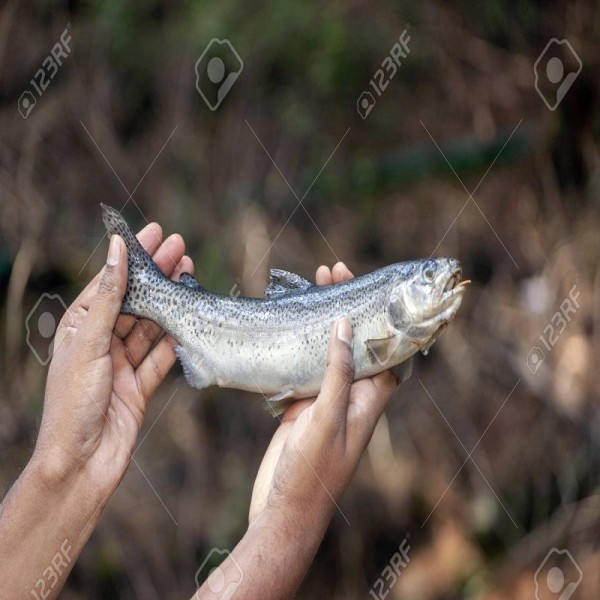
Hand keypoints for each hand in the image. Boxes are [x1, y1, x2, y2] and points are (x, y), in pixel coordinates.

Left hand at [33, 223, 193, 492]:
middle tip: (181, 248)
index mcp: (80, 329)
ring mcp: (122, 365)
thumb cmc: (73, 404)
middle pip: (136, 302)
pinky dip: (177, 339)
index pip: (110, 283)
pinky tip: (192, 320)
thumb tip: (116, 251)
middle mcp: (101, 343)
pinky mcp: (140, 385)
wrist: (83, 463)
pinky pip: (163, 356)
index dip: (133, 257)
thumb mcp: (88, 344)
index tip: (154, 233)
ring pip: (152, 326)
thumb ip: (108, 298)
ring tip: (191, 276)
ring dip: (171, 304)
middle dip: (158, 275)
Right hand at [249, 262, 397, 524]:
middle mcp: (353, 395)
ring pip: (330, 351)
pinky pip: (306, 366)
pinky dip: (302, 343)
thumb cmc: (312, 472)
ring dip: (324, 321)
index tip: (368, 284)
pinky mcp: (303, 404)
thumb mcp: (328, 418)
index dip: (382, 316)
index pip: (386, 348)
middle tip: (332, 272)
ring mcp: (326, 399)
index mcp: (370, 399)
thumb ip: (338, 373)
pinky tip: (291, 324)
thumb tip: (345, 326)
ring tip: (312, 287)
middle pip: (356, 342)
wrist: (283, 509)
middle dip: (348, 306)